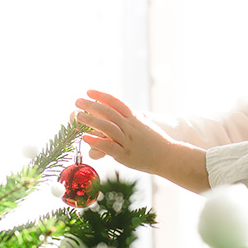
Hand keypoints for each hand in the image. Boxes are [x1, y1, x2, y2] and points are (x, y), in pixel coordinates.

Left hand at [73, 90, 210, 192]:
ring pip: (107, 127)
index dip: (102, 95)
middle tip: (77, 101)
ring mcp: (128, 140)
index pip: (116, 102)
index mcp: (134, 118)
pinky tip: (85, 138)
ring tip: (77, 117)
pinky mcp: (125, 154)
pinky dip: (96, 141)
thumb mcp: (144, 125)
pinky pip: (109, 146)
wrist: (169, 156)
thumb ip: (132, 119)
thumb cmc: (156, 142)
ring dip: (90, 120)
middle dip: (91, 105)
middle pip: (109, 112)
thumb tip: (120, 114)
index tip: (89, 91)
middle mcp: (130, 127)